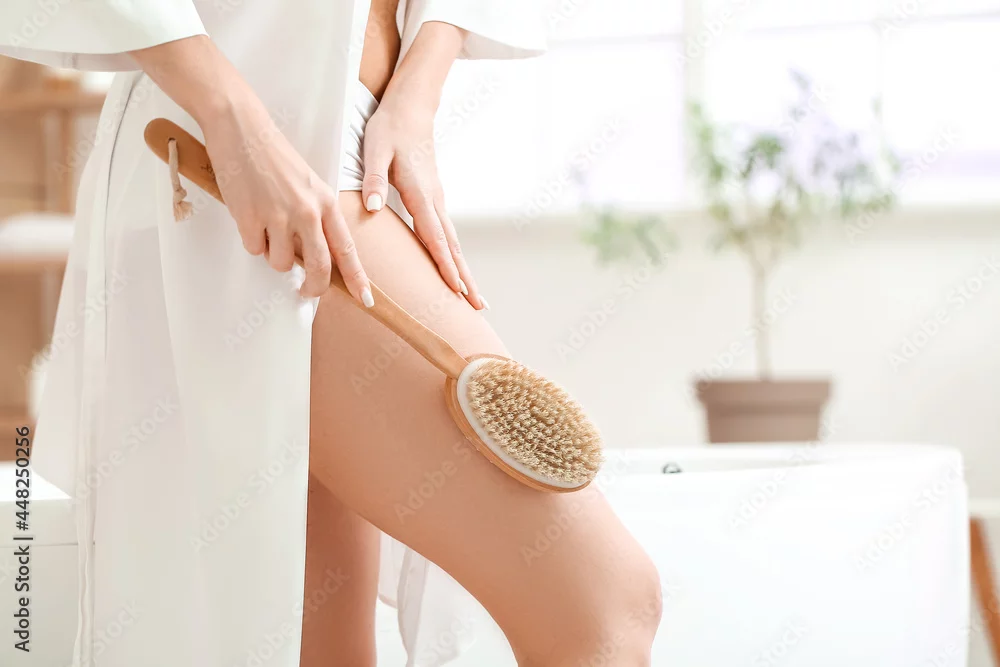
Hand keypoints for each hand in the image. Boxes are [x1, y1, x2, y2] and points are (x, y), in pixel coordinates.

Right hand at [202, 91, 372, 303]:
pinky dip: (251, 239)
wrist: (241, 129)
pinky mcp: (250, 218)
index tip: (365, 300)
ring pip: (280, 263)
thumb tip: (311, 257)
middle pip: (318, 267)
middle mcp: (307, 212)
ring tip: (266, 226)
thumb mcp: (308, 185)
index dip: (357, 278)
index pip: (347, 249)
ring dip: (272, 254)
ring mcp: (278, 216)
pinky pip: (254, 248)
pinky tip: (249, 214)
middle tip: (305, 292)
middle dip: (313, 287)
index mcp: (326, 202)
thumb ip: (315, 218)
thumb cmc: (274, 157)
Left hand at [361, 89, 487, 310]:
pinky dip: (454, 256)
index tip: (455, 289)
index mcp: (420, 192)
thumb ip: (373, 178)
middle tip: (477, 307)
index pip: (434, 236)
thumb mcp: (374, 149)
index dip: (444, 264)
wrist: (410, 108)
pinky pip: (447, 235)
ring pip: (453, 243)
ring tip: (473, 298)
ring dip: (463, 271)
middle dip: (465, 279)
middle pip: (452, 247)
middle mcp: (434, 201)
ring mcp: (438, 201)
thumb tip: (372, 206)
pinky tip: (455, 269)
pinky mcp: (434, 199)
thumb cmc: (389, 129)